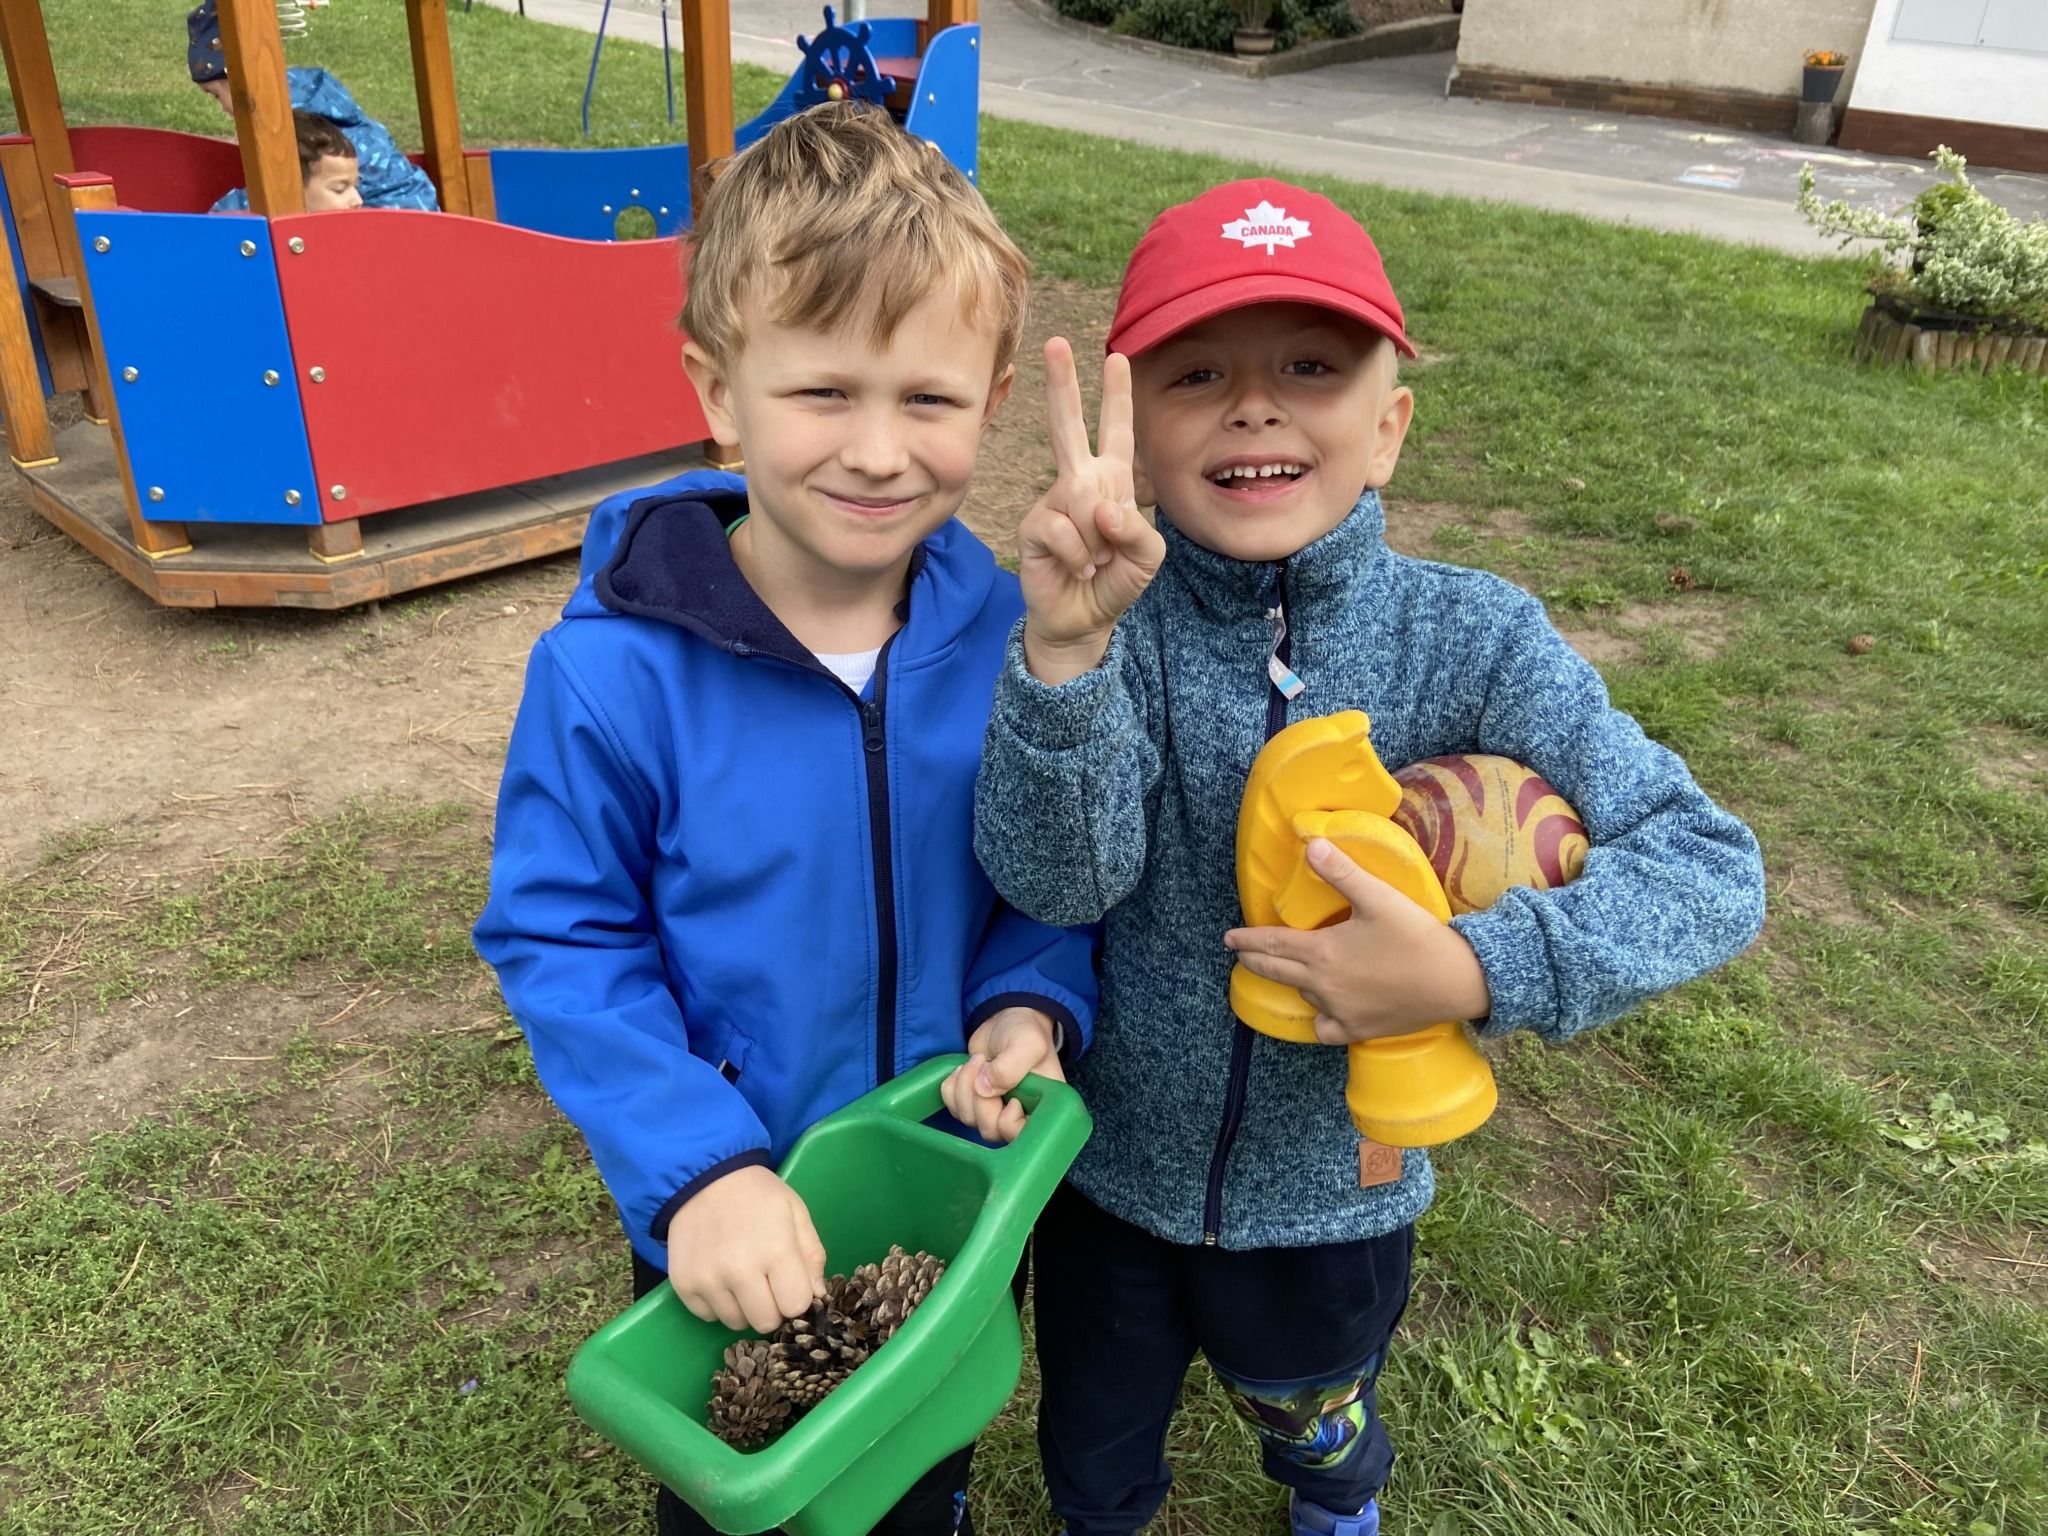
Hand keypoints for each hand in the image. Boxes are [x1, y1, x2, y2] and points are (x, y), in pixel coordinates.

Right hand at [664, 1165, 826, 1332]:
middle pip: (766, 1322)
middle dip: (772, 1307)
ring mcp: (707, 1280)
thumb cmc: (757, 1195)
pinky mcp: (683, 1285)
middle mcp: (739, 1271)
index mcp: (775, 1250)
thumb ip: (812, 1255)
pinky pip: (708, 1316)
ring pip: (736, 1323)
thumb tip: (816, 1295)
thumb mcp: (796, 1212)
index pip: (795, 1306)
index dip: (796, 1297)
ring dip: (743, 1306)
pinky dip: (717, 1303)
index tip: (789, 1283)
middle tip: (766, 1282)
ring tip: (740, 1274)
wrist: (703, 1178)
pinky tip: (719, 1276)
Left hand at [941, 1006, 1063, 1142]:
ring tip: (977, 1060)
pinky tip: (964, 1068)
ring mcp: (992, 1111)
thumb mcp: (1027, 1043)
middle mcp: (1017, 1115)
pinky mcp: (971, 1103)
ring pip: (968, 1118)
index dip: (1009, 1122)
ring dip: (965, 1087)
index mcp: (1041, 1107)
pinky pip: (952, 1107)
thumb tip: (983, 1089)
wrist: (1005, 1019)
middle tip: (984, 1064)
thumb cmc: (1025, 1032)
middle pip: (990, 1130)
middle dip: (980, 1098)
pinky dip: (952, 1087)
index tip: (1011, 1098)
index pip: (1022, 1137)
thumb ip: (1011, 1066)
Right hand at [1018, 338, 1163, 684]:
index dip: (1117, 397)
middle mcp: (1079, 482)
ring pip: (1080, 503)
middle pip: (1069, 426)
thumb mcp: (1147, 558)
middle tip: (1054, 342)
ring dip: (1097, 543)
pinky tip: (1076, 569)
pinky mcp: (1034, 526)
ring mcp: (1053, 502)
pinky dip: (1078, 556)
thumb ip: (1137, 531)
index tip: (1116, 356)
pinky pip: (1062, 529)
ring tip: (1095, 562)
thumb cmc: (1116, 582)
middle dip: (1062, 384)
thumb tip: (1101, 509)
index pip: (1117, 432)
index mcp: (1112, 481)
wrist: (1082, 620)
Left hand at [1224, 838, 1491, 1043]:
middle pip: (1276, 973)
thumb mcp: (1377, 897)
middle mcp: (1323, 986)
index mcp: (1322, 953)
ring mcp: (1340, 1012)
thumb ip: (1340, 871)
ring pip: (1303, 997)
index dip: (1247, 941)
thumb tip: (1310, 843)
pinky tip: (1322, 1011)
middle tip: (1240, 955)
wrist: (1456, 982)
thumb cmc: (1416, 937)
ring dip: (1292, 983)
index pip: (1271, 946)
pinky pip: (1325, 1029)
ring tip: (1289, 973)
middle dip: (1255, 962)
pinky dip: (1319, 1019)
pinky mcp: (1359, 1031)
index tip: (1229, 939)